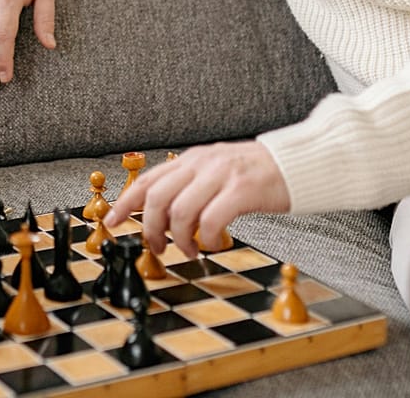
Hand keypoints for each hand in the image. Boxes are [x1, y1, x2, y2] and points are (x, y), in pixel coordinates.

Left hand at [106, 140, 288, 257]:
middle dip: (152, 229)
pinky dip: (206, 239)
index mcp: (193, 159)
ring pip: (181, 212)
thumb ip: (191, 185)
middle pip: (159, 198)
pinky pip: (211, 220)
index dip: (126, 203)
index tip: (112, 221)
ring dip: (179, 239)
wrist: (296, 164)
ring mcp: (222, 175)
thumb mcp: (216, 171)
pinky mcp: (242, 190)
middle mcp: (203, 164)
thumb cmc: (257, 173)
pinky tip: (213, 244)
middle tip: (158, 247)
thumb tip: (162, 212)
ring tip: (190, 250)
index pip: (149, 180)